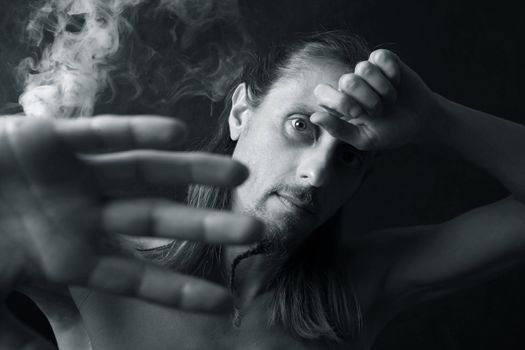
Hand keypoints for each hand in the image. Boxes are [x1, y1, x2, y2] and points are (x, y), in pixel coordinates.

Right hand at [0, 115, 261, 348]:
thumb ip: (19, 333)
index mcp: (73, 254)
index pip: (138, 277)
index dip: (180, 290)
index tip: (226, 303)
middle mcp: (86, 215)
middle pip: (158, 220)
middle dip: (206, 225)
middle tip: (257, 231)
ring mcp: (75, 176)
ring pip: (145, 172)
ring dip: (191, 171)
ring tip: (238, 173)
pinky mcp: (54, 138)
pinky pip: (104, 134)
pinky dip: (136, 132)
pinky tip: (177, 133)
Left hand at [311, 49, 437, 149]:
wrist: (419, 121)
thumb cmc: (389, 132)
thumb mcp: (364, 139)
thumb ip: (338, 130)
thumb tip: (314, 117)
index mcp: (338, 104)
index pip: (322, 92)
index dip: (340, 101)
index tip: (358, 113)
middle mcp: (349, 85)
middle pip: (347, 80)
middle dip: (366, 98)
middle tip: (378, 110)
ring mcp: (366, 71)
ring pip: (364, 67)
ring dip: (382, 88)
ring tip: (390, 99)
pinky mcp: (383, 60)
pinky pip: (380, 56)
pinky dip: (392, 72)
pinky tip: (397, 82)